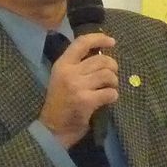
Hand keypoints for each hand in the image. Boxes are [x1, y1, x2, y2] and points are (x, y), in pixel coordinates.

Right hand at [40, 32, 118, 146]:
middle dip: (112, 67)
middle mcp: (69, 72)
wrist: (53, 128)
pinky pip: (110, 93)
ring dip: (113, 82)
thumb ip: (78, 65)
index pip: (82, 43)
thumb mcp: (63, 78)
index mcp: (62, 64)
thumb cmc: (61, 102)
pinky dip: (113, 96)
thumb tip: (103, 54)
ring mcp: (77, 86)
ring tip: (109, 88)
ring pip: (108, 75)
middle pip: (101, 60)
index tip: (112, 42)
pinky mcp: (86, 101)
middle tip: (111, 76)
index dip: (99, 38)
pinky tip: (108, 99)